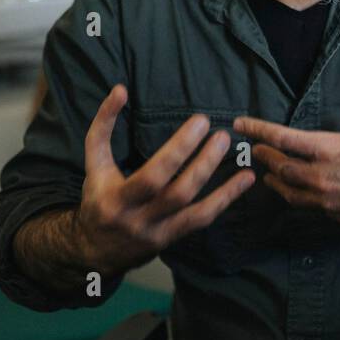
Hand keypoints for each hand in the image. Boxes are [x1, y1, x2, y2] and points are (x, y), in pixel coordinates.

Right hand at [78, 85, 253, 274]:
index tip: (199, 122)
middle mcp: (138, 219)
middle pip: (176, 193)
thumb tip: (120, 89)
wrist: (95, 250)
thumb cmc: (97, 198)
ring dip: (218, 180)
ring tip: (231, 148)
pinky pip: (202, 219)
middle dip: (201, 162)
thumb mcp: (94, 164)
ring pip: (193, 208)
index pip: (153, 175)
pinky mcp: (172, 239)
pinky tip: (245, 180)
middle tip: (221, 134)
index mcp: (116, 198)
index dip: (178, 149)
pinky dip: (225, 198)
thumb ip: (102, 126)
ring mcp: (158, 232)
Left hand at [234, 109, 339, 224]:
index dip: (258, 130)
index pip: (282, 138)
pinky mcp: (337, 215)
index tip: (241, 124)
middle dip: (264, 157)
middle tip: (255, 151)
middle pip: (280, 167)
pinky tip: (298, 194)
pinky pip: (310, 207)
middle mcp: (321, 175)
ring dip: (276, 181)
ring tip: (268, 175)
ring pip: (289, 192)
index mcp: (327, 149)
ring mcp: (327, 198)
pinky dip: (299, 197)